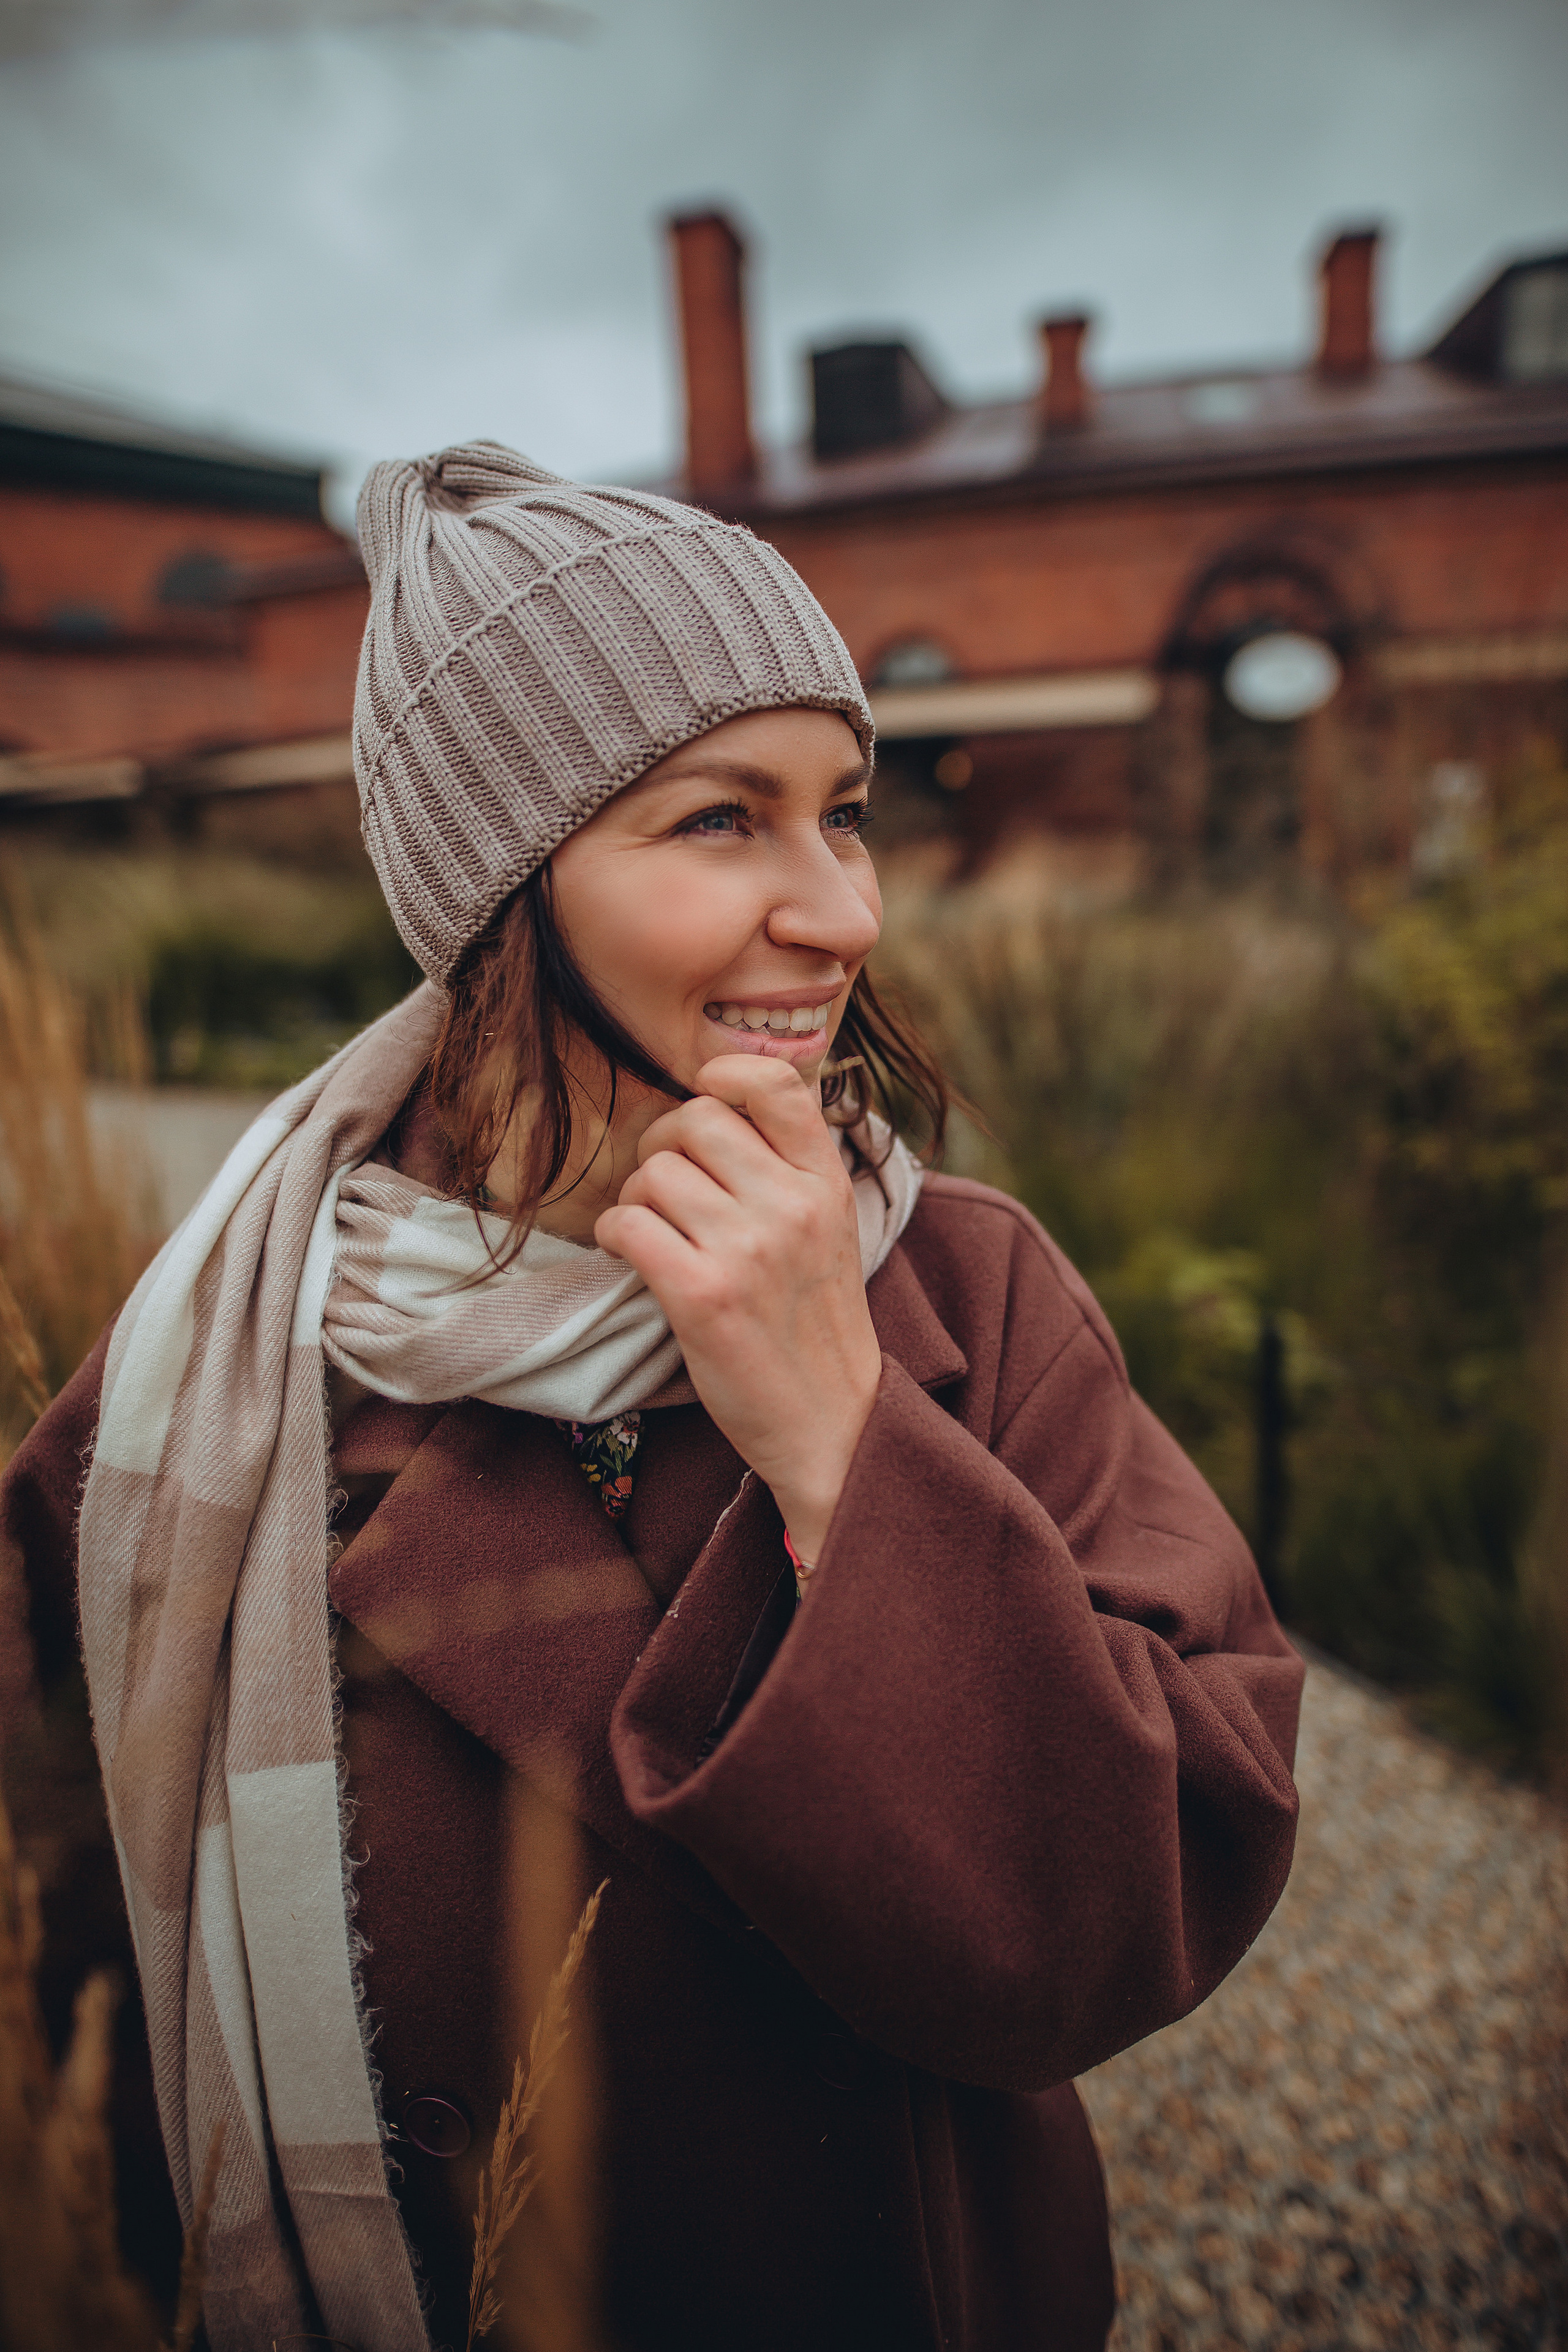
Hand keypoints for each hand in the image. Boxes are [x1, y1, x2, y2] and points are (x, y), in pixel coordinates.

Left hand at [594, 1056, 882, 1561]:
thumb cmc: (815, 1324)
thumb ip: (788, 1168)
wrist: (832, 1422)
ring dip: (636, 1199)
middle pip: (695, 1118)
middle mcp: (792, 1206)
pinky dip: (615, 1236)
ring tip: (654, 1233)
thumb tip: (714, 1102)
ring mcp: (748, 1249)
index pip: (776, 1082)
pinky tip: (632, 1256)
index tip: (705, 1093)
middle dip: (662, 1144)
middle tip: (663, 1185)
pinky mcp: (702, 1295)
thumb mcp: (828, 1230)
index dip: (726, 1071)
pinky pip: (628, 1224)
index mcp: (827, 1183)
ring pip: (653, 1172)